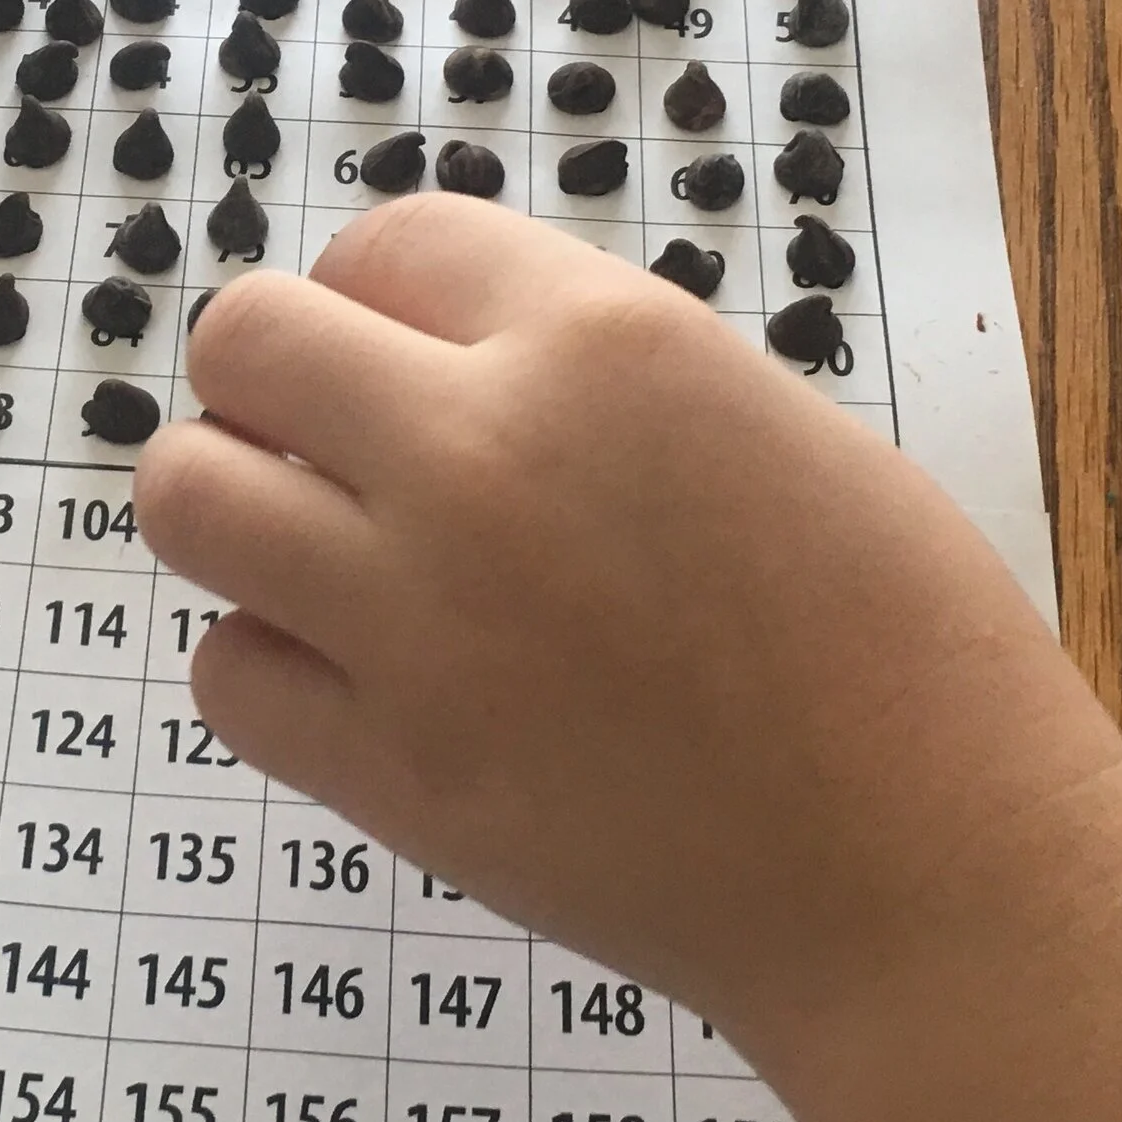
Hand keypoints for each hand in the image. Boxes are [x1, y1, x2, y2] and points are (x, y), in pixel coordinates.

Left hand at [134, 195, 1121, 1044]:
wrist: (934, 877)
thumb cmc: (900, 641)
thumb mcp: (759, 421)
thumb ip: (583, 372)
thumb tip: (442, 365)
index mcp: (599, 341)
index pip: (381, 244)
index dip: (385, 302)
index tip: (415, 361)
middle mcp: (479, 453)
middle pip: (243, 340)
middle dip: (272, 381)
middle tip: (334, 447)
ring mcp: (413, 617)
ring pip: (187, 496)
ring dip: (236, 506)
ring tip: (321, 553)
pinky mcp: (385, 769)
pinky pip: (224, 670)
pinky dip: (269, 666)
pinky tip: (356, 682)